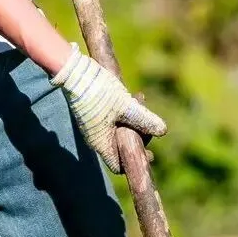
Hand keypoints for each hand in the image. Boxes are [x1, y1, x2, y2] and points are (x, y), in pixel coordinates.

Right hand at [51, 45, 166, 171]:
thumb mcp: (126, 106)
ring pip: (118, 130)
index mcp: (101, 143)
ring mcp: (93, 125)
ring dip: (133, 119)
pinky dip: (124, 111)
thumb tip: (163, 131)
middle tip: (147, 117)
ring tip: (139, 99)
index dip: (134, 160)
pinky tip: (130, 97)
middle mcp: (95, 138)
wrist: (74, 71)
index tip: (149, 152)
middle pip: (121, 146)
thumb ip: (144, 120)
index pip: (118, 165)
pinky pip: (112, 118)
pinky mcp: (92, 112)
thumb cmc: (98, 91)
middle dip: (138, 134)